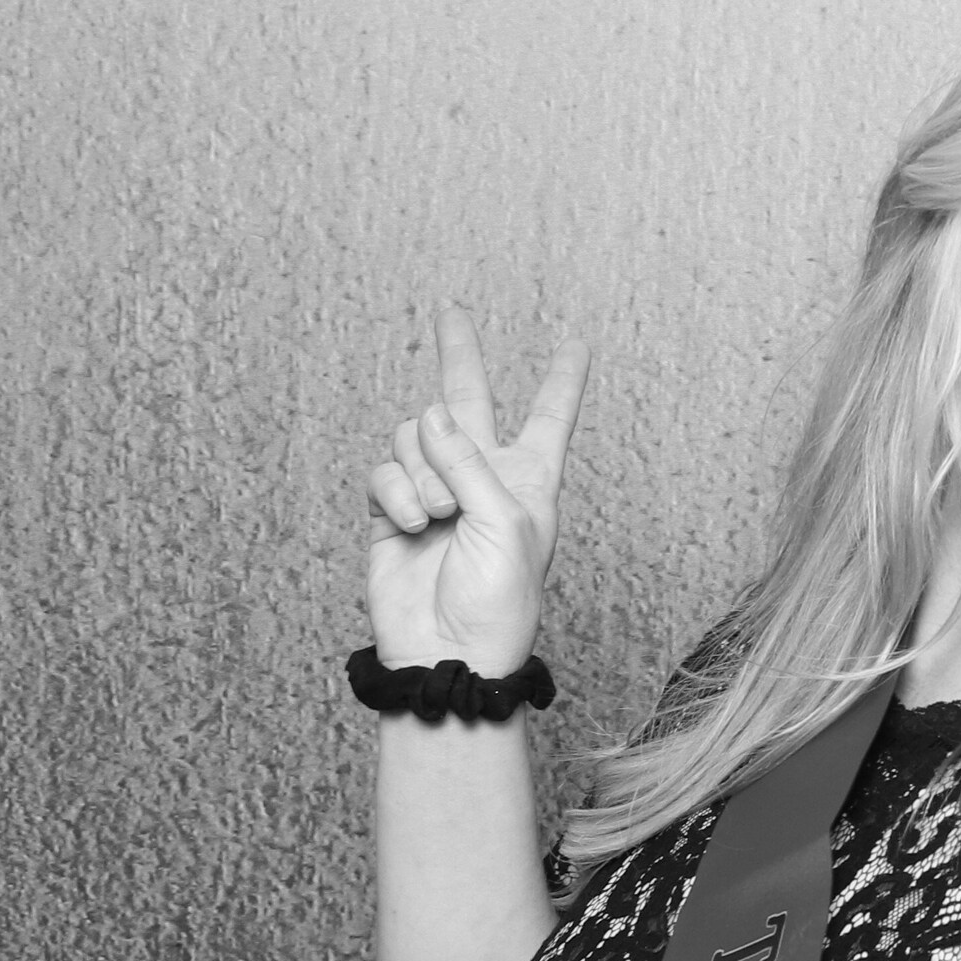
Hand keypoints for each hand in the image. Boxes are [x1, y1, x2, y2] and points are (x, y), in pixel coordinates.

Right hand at [365, 306, 588, 672]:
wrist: (448, 650)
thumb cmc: (497, 598)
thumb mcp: (504, 523)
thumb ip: (468, 462)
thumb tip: (426, 411)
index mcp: (530, 478)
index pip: (549, 416)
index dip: (562, 380)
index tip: (577, 343)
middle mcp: (483, 476)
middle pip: (468, 400)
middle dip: (459, 353)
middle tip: (450, 309)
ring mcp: (435, 490)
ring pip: (414, 437)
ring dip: (423, 471)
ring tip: (437, 515)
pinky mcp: (391, 510)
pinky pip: (384, 472)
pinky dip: (394, 494)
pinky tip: (410, 524)